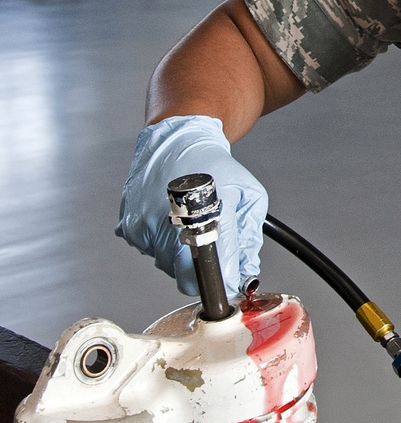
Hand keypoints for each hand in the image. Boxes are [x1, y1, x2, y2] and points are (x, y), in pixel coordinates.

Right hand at [117, 115, 267, 296]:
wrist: (176, 141)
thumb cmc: (215, 165)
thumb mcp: (248, 195)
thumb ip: (250, 238)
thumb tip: (245, 272)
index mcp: (206, 215)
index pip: (215, 271)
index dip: (225, 281)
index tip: (229, 280)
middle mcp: (171, 223)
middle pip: (187, 277)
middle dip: (202, 267)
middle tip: (209, 239)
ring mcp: (146, 226)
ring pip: (166, 266)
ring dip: (179, 254)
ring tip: (188, 221)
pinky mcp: (129, 227)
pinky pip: (148, 252)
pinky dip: (160, 243)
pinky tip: (169, 218)